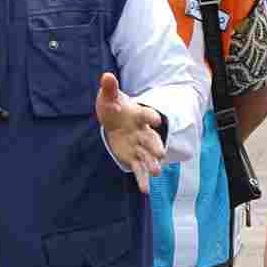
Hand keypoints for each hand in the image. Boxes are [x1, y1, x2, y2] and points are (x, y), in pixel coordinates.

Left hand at [96, 73, 164, 193]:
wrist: (115, 120)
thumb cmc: (114, 107)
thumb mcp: (109, 97)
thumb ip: (109, 89)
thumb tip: (106, 76)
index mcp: (138, 115)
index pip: (146, 114)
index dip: (150, 116)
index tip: (156, 119)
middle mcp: (142, 131)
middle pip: (151, 138)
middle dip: (155, 145)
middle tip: (160, 153)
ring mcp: (139, 146)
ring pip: (148, 156)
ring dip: (152, 164)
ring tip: (156, 172)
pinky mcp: (133, 157)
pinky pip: (139, 169)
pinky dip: (142, 180)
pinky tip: (145, 190)